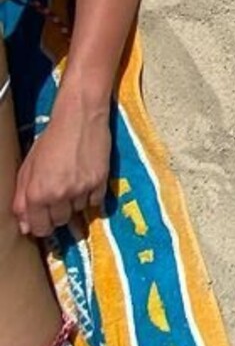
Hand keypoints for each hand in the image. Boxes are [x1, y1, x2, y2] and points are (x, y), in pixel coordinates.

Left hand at [12, 89, 111, 236]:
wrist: (79, 117)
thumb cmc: (51, 139)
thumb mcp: (28, 168)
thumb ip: (22, 199)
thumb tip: (26, 226)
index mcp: (36, 193)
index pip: (39, 228)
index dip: (42, 225)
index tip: (46, 218)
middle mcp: (58, 195)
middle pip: (61, 222)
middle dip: (59, 212)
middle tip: (60, 196)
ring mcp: (80, 189)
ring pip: (79, 212)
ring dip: (76, 202)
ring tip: (74, 181)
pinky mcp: (100, 181)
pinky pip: (96, 202)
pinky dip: (92, 195)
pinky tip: (87, 179)